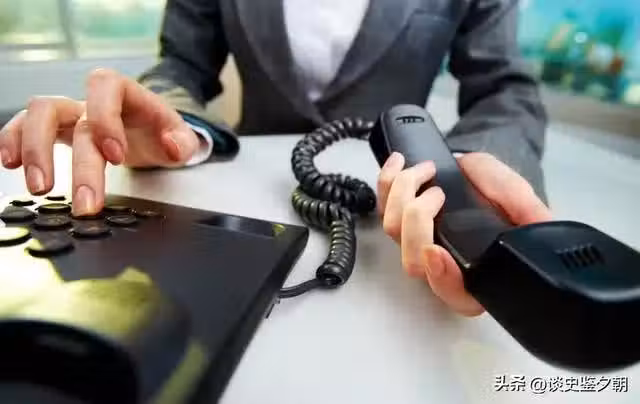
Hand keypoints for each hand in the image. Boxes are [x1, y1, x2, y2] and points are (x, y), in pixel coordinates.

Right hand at [0, 68, 198, 215]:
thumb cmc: (160, 133)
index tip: (115, 156)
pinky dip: (12, 142)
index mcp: (125, 93)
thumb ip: (183, 141)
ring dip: (34, 150)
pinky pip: (23, 127)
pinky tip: (11, 165)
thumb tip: (173, 146)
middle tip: (84, 203)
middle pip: (69, 115)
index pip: (106, 87)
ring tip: (40, 188)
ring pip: (37, 115)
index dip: (106, 118)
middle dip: (75, 162)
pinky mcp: (56, 131)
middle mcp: (91, 101)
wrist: (148, 133)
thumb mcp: (181, 137)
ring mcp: (70, 114)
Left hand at [377, 152, 551, 315]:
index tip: (436, 253)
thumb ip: (530, 215)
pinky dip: (387, 180)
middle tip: (438, 193)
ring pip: (392, 230)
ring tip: (428, 169)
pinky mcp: (399, 218)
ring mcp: (415, 241)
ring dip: (404, 193)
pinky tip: (399, 162)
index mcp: (475, 271)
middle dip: (418, 223)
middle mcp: (441, 262)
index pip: (456, 294)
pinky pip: (381, 205)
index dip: (444, 280)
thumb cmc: (499, 192)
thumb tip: (542, 226)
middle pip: (412, 262)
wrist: (479, 171)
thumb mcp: (521, 200)